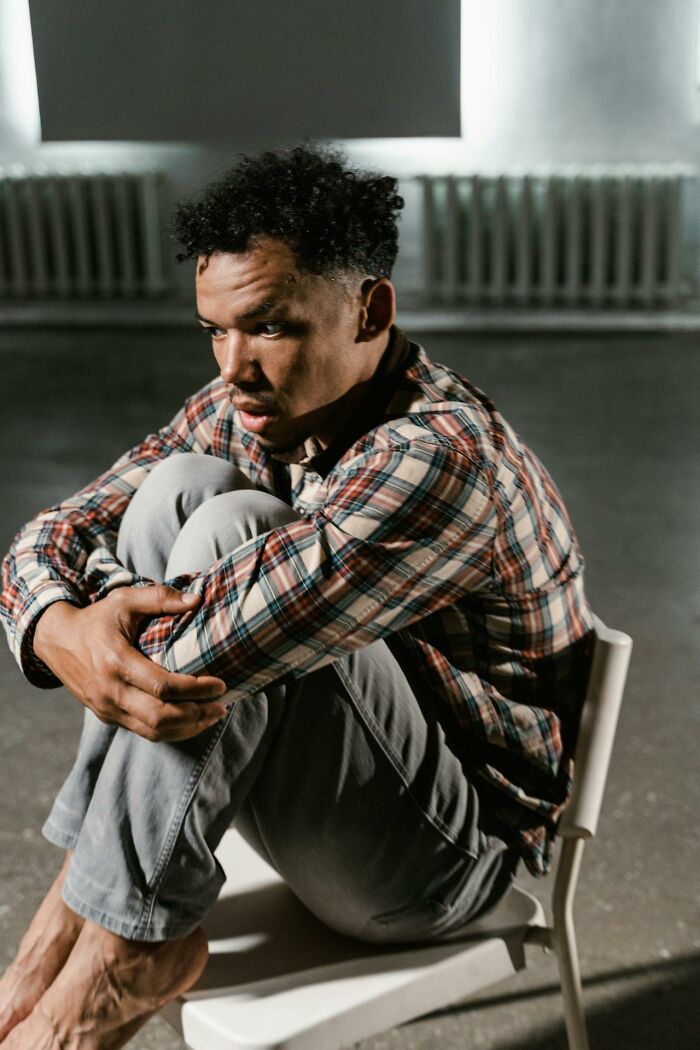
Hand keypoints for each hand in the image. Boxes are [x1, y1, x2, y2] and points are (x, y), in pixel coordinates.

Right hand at [33, 587, 228, 741]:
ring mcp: (107, 708)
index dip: (195, 689)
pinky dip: (170, 732)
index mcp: (117, 661)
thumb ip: (160, 598)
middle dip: (196, 714)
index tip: (219, 684)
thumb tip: (197, 600)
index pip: (162, 686)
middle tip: (221, 705)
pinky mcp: (106, 716)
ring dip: (187, 728)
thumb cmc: (96, 619)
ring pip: (152, 731)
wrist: (56, 641)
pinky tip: (190, 722)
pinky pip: (142, 732)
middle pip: (160, 716)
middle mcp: (110, 691)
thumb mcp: (125, 600)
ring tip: (212, 716)